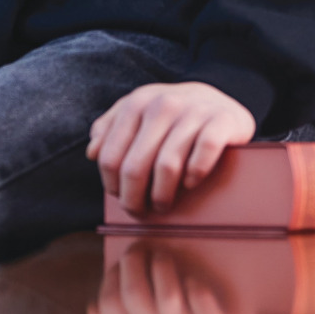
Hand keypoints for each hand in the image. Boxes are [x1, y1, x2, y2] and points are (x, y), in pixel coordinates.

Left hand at [87, 81, 255, 214]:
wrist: (221, 102)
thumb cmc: (174, 117)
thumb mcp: (140, 113)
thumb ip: (111, 128)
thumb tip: (93, 152)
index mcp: (137, 103)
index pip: (110, 156)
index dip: (111, 184)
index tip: (119, 196)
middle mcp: (163, 104)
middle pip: (134, 167)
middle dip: (133, 198)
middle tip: (138, 211)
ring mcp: (194, 111)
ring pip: (167, 167)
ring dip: (162, 195)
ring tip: (162, 205)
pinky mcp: (222, 121)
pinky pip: (203, 155)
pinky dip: (194, 175)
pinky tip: (190, 183)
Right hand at [89, 239, 255, 313]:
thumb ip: (129, 307)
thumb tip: (100, 299)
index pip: (107, 307)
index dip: (109, 280)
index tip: (118, 264)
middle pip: (133, 295)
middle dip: (133, 260)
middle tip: (139, 247)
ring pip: (168, 297)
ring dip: (163, 266)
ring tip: (164, 256)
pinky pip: (201, 300)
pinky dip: (194, 285)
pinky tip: (192, 280)